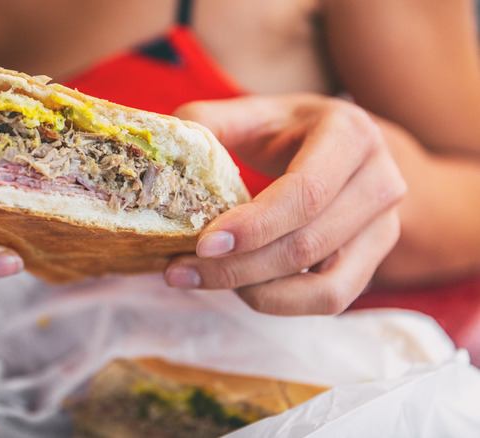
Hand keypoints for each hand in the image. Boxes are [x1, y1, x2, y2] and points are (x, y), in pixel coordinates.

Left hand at [165, 94, 405, 314]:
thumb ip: (206, 126)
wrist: (340, 147)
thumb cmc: (286, 130)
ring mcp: (385, 225)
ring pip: (323, 284)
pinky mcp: (375, 260)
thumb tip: (168, 154)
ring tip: (205, 279)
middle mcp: (381, 180)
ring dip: (256, 291)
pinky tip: (242, 287)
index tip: (203, 244)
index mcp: (350, 133)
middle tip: (180, 271)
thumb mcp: (250, 113)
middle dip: (238, 267)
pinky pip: (331, 299)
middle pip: (308, 244)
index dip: (255, 225)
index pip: (307, 192)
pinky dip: (281, 302)